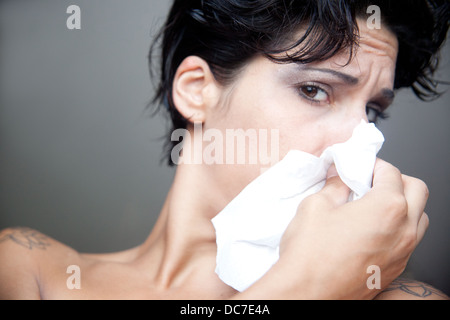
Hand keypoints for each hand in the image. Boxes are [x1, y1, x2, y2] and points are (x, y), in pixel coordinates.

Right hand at [238, 159, 428, 298]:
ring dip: (403, 205)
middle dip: (396, 180)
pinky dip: (398, 228)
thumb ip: (335, 186)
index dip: (374, 165)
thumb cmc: (310, 253)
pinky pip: (409, 240)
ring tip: (374, 207)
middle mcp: (403, 229)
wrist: (308, 293)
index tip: (360, 167)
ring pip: (419, 217)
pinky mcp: (396, 269)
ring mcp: (403, 252)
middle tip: (372, 181)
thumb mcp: (316, 205)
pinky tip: (372, 230)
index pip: (391, 172)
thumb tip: (342, 177)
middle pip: (417, 190)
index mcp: (387, 207)